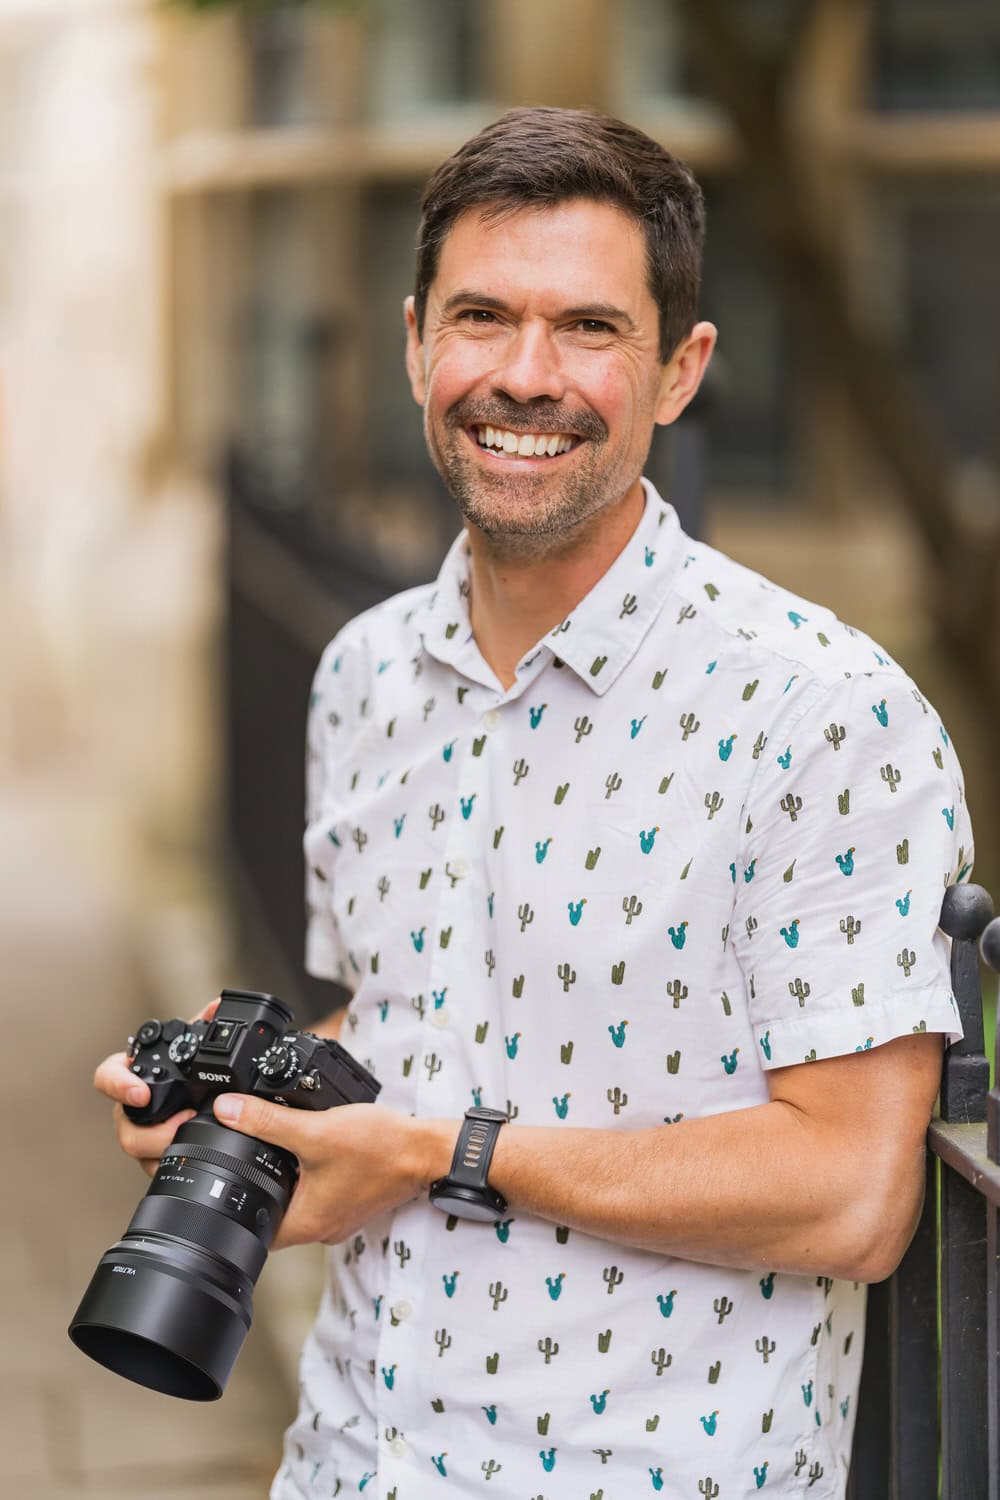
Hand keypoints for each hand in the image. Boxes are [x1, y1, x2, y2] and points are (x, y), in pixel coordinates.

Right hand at [93, 998, 220, 1177]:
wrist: (212, 1101)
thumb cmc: (194, 1070)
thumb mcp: (199, 1047)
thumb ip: (206, 1024)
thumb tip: (219, 1006)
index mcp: (137, 1074)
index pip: (108, 1076)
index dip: (117, 1084)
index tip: (141, 1094)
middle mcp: (133, 1104)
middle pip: (123, 1124)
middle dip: (151, 1130)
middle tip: (184, 1121)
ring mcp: (141, 1131)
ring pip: (136, 1149)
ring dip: (162, 1147)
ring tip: (192, 1136)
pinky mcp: (154, 1155)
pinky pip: (152, 1167)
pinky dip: (169, 1164)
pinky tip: (190, 1156)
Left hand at [212, 1092, 456, 1247]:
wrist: (428, 1151)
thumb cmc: (381, 1148)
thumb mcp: (315, 1130)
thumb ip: (267, 1120)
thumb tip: (227, 1110)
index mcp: (306, 1223)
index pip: (252, 1228)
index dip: (233, 1204)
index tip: (220, 1178)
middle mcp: (321, 1227)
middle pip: (273, 1212)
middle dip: (259, 1183)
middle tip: (246, 1153)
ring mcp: (339, 1215)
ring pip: (296, 1199)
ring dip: (286, 1175)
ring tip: (279, 1147)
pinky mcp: (352, 1200)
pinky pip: (319, 1191)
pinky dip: (310, 1172)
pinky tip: (312, 1148)